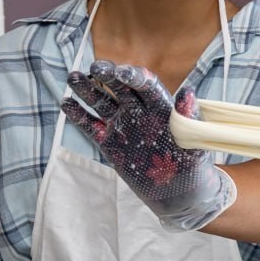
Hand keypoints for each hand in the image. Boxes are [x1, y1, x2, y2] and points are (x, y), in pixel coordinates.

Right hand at [62, 61, 235, 229]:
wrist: (178, 192)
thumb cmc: (192, 165)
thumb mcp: (193, 142)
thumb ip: (188, 118)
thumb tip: (188, 92)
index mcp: (162, 107)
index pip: (147, 85)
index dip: (135, 77)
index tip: (122, 73)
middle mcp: (140, 111)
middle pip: (121, 88)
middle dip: (109, 76)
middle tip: (95, 68)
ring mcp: (123, 125)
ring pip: (103, 103)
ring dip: (88, 90)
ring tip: (73, 77)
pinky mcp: (110, 142)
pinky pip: (92, 126)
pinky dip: (79, 116)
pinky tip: (66, 103)